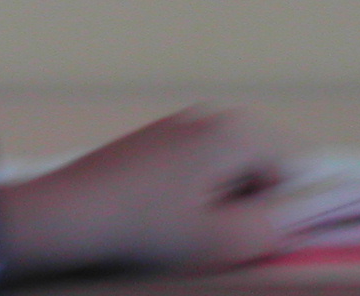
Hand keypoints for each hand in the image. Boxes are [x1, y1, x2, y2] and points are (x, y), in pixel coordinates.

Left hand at [0, 106, 295, 273]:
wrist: (65, 214)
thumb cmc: (145, 227)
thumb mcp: (218, 242)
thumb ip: (269, 232)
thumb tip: (287, 224)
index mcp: (236, 131)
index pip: (294, 168)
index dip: (286, 209)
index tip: (261, 238)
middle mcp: (211, 117)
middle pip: (259, 169)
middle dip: (248, 207)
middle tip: (218, 240)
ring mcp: (177, 127)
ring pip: (224, 174)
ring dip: (217, 207)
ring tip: (185, 235)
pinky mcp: (151, 145)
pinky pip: (193, 173)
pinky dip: (189, 200)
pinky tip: (161, 226)